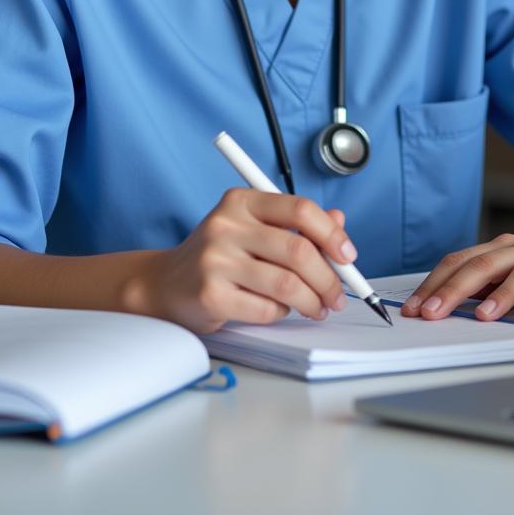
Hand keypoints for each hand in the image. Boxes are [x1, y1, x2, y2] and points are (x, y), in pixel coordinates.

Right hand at [126, 189, 354, 333]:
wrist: (165, 284)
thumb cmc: (220, 255)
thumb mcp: (254, 229)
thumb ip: (296, 224)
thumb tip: (339, 222)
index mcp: (241, 201)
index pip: (299, 209)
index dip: (331, 234)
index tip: (347, 256)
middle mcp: (226, 225)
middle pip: (298, 250)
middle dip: (329, 278)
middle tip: (338, 296)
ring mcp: (215, 260)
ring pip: (287, 284)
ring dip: (311, 301)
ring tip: (316, 308)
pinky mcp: (211, 294)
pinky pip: (266, 309)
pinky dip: (281, 313)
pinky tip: (277, 309)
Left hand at [401, 210, 513, 321]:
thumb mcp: (510, 267)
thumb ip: (482, 283)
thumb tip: (440, 304)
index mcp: (499, 249)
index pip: (459, 263)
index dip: (434, 284)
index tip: (413, 308)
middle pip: (483, 266)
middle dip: (454, 291)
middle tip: (432, 314)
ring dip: (504, 295)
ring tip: (484, 316)